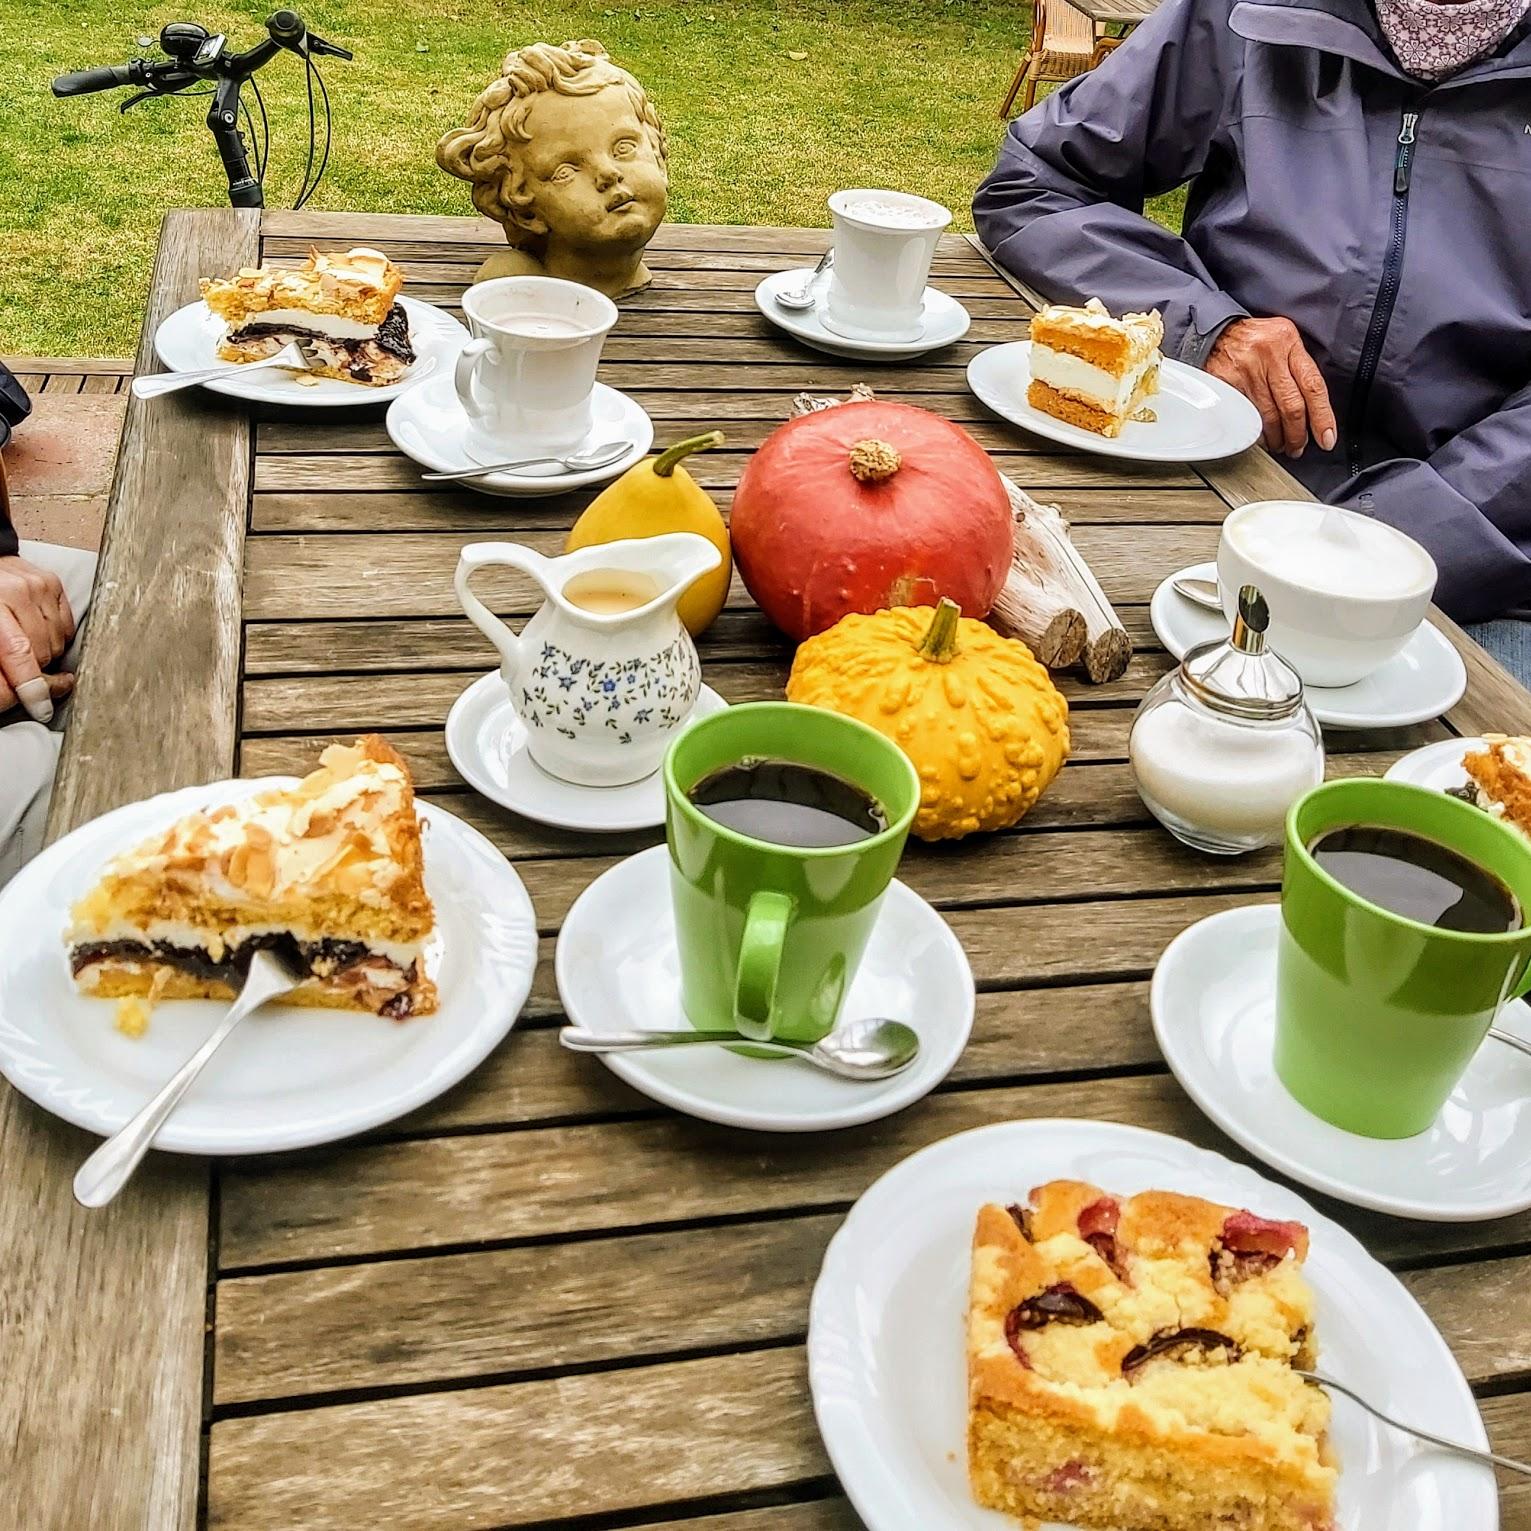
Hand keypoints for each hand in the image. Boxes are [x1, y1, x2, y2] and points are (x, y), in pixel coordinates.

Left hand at [0, 556, 76, 716]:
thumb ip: (2, 660)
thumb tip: (19, 691)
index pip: (20, 656)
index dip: (32, 687)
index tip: (40, 707)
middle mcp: (16, 594)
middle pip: (41, 653)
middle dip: (33, 668)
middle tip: (22, 669)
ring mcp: (38, 587)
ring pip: (56, 643)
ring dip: (44, 652)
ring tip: (25, 644)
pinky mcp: (53, 584)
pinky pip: (66, 627)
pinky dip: (55, 636)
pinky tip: (38, 630)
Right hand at [1207, 318, 1336, 457]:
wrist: (1216, 331)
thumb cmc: (1254, 340)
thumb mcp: (1282, 341)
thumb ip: (1298, 366)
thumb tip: (1315, 407)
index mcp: (1288, 342)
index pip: (1313, 386)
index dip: (1322, 417)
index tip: (1326, 437)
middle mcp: (1268, 355)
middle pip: (1291, 406)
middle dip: (1297, 434)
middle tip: (1298, 447)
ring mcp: (1245, 370)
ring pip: (1268, 416)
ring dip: (1277, 438)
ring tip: (1281, 445)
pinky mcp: (1226, 383)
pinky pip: (1246, 416)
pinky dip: (1256, 432)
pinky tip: (1261, 437)